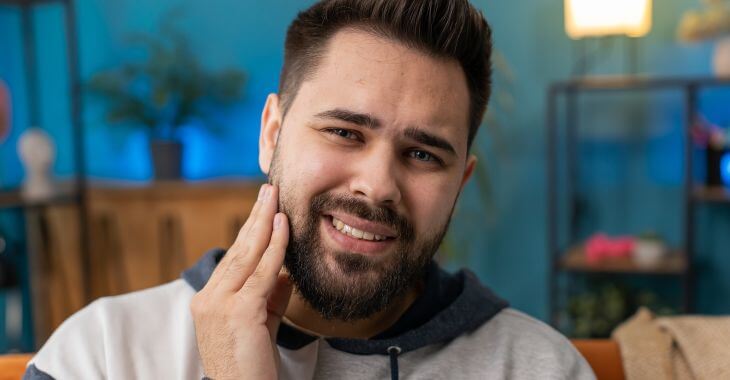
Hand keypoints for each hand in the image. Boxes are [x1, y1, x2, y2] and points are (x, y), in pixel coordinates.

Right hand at [190, 184, 292, 379]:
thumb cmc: (253, 365)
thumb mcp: (261, 323)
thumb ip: (270, 296)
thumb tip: (284, 271)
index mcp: (208, 301)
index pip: (232, 259)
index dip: (249, 232)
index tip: (262, 210)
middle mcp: (209, 299)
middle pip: (237, 250)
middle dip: (255, 217)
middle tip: (267, 190)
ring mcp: (220, 304)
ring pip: (247, 255)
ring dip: (264, 222)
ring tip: (274, 198)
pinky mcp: (239, 311)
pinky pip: (262, 272)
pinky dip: (275, 246)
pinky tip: (283, 226)